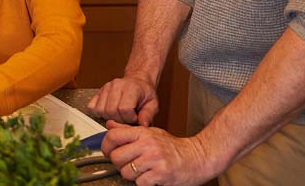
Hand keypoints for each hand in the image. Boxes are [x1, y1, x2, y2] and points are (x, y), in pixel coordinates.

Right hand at [87, 75, 158, 125]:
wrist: (137, 81)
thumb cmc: (144, 93)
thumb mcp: (153, 104)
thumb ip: (148, 115)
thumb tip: (143, 125)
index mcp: (131, 88)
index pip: (124, 109)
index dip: (130, 118)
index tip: (134, 118)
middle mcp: (116, 85)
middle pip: (111, 111)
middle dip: (119, 119)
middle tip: (127, 118)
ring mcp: (106, 87)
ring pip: (101, 110)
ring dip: (109, 117)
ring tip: (119, 115)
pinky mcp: (99, 91)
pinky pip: (91, 107)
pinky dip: (98, 113)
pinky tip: (109, 112)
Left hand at [102, 121, 218, 185]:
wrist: (198, 158)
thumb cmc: (174, 147)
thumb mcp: (151, 133)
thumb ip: (128, 130)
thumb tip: (109, 125)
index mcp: (143, 133)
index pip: (113, 136)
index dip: (106, 146)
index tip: (108, 151)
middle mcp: (147, 145)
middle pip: (116, 157)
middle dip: (119, 164)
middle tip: (127, 164)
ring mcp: (154, 160)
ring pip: (126, 172)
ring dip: (132, 175)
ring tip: (142, 171)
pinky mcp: (161, 174)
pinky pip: (140, 183)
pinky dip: (143, 183)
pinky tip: (151, 177)